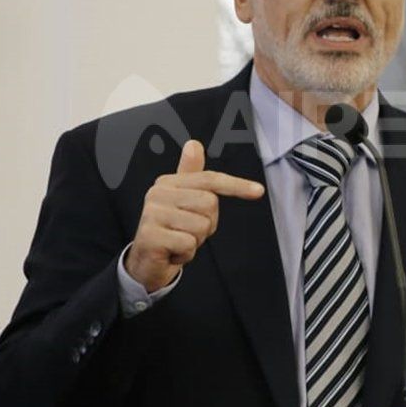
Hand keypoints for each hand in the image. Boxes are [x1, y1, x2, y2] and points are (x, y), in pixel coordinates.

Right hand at [126, 140, 263, 291]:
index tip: (259, 191)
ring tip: (179, 241)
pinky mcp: (150, 236)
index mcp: (168, 182)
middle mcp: (157, 194)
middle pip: (209, 204)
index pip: (209, 179)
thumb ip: (190, 174)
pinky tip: (172, 253)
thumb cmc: (171, 230)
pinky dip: (186, 254)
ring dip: (196, 241)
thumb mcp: (184, 201)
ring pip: (201, 226)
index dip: (236, 185)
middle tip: (188, 231)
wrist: (146, 263)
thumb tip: (193, 144)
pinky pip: (188, 244)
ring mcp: (152, 214)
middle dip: (207, 224)